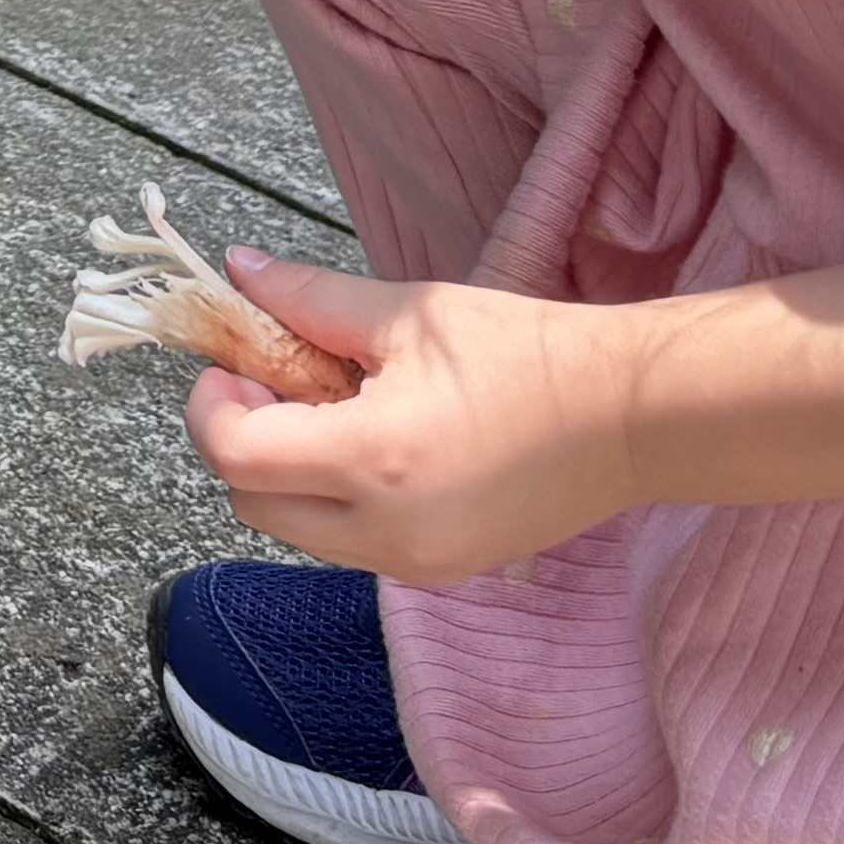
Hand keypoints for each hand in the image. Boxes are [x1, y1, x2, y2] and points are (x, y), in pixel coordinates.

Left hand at [179, 247, 653, 591]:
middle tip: (275, 381)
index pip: (235, 455)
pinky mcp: (439, 573)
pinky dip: (336, 499)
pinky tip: (377, 445)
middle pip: (251, 505)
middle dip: (243, 441)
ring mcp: (413, 564)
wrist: (629, 417)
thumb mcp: (410, 313)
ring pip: (297, 530)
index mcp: (372, 459)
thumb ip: (310, 298)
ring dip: (288, 474)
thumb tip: (239, 271)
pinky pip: (349, 544)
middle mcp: (384, 531)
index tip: (233, 362)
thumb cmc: (527, 354)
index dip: (214, 405)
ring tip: (336, 409)